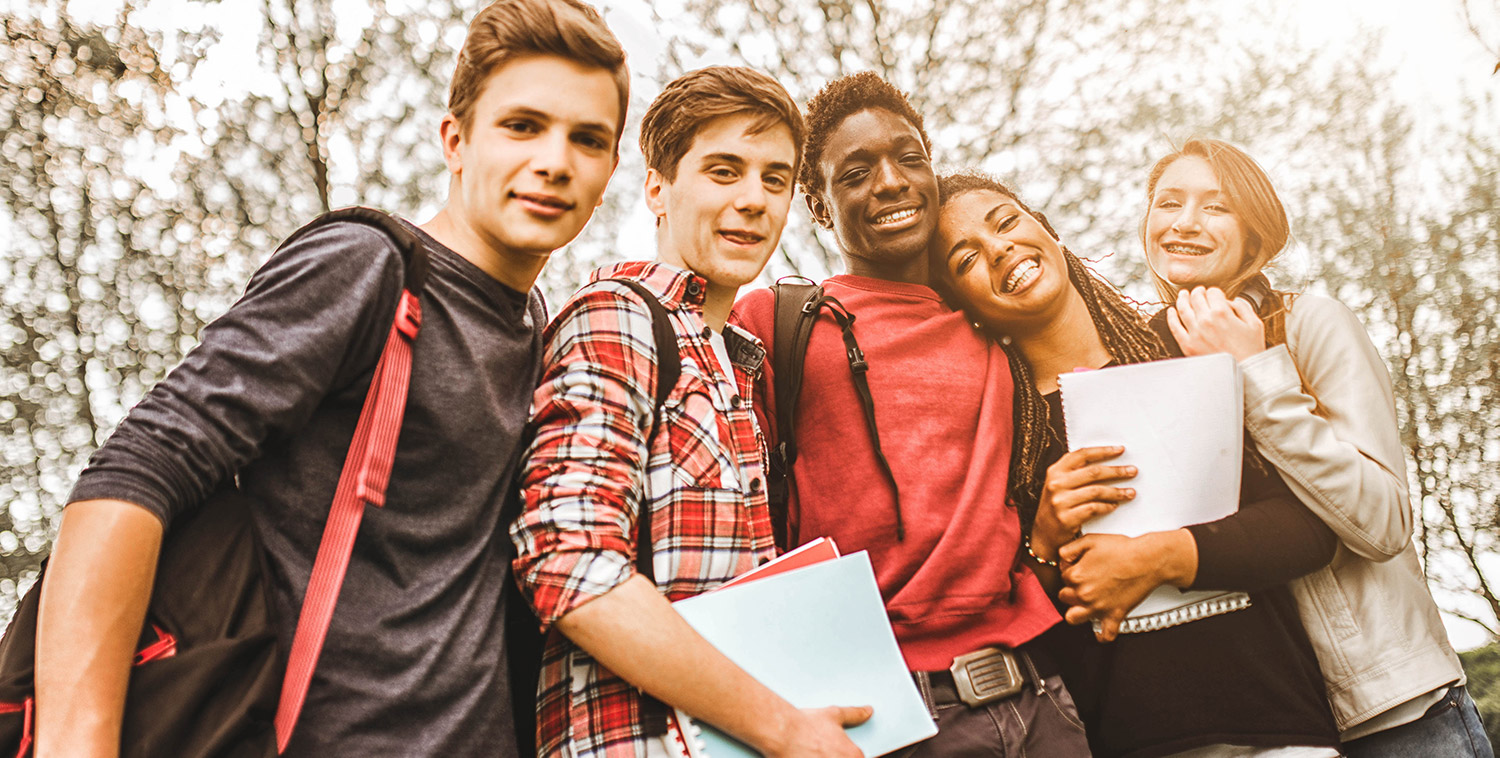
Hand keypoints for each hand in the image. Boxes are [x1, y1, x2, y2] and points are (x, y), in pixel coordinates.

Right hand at [761, 705, 871, 757]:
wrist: (783, 733)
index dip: (845, 755)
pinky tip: (806, 757)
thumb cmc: (807, 725)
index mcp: (854, 755)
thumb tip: (867, 711)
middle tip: (821, 753)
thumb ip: (854, 714)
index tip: (833, 753)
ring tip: (812, 754)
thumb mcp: (834, 714)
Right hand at [1032, 446, 1136, 563]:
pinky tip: (1114, 506)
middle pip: (1093, 472)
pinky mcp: (1066, 518)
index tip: (1120, 450)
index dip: (1102, 451)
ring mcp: (1060, 501)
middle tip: (1133, 471)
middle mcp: (1056, 484)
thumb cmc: (1058, 506)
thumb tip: (1105, 460)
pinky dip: (1107, 506)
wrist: (1044, 534)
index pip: (1081, 455)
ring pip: (1096, 491)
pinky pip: (1093, 508)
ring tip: (1130, 493)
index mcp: (1055, 471)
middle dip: (1116, 471)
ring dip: (1117, 492)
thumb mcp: (1060, 485)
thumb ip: (1075, 473)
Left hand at [1057, 530, 1195, 641]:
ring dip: (1077, 612)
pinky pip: (1105, 634)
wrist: (1148, 560)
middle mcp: (1084, 594)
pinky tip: (1101, 627)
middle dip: (1072, 590)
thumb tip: (1062, 561)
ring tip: (1084, 604)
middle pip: (1065, 597)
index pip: (1063, 577)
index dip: (1071, 571)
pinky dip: (1102, 635)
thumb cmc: (1123, 550)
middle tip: (1085, 583)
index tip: (1081, 568)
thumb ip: (1068, 549)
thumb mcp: (1089, 540)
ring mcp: (1099, 607)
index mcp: (1077, 575)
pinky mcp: (1114, 616)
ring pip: (1073, 618)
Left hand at [1167, 286, 1264, 361]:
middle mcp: (1205, 320)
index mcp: (1222, 313)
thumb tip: (1232, 300)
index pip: (1213, 293)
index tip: (1215, 294)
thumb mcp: (1255, 324)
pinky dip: (1171, 317)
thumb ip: (1243, 307)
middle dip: (1198, 292)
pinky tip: (1171, 311)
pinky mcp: (1187, 345)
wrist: (1243, 372)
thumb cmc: (1250, 350)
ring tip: (1182, 295)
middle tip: (1198, 291)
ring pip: (1183, 309)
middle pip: (1196, 298)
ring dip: (1182, 298)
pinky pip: (1174, 327)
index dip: (1214, 291)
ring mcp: (1194, 333)